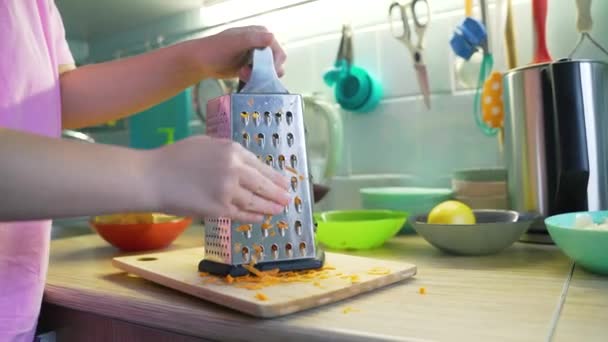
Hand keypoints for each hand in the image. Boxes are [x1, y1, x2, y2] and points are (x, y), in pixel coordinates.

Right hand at [147, 135, 290, 222]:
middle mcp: (235, 170)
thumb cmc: (174, 158)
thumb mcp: (205, 144)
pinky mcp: (219, 209)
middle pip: (264, 185)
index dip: (275, 176)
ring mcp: (228, 191)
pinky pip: (242, 215)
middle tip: (288, 199)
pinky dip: (254, 218)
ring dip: (270, 208)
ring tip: (279, 210)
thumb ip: (227, 152)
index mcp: (232, 150)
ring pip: (256, 202)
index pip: (261, 165)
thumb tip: (245, 164)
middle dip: (278, 194)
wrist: (153, 177)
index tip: (284, 182)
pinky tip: (261, 218)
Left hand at [190, 26, 286, 79]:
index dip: (274, 63)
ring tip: (243, 74)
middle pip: (275, 63)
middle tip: (249, 73)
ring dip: (259, 76)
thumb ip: (253, 39)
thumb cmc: (216, 49)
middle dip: (265, 71)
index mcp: (260, 34)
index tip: (265, 72)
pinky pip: (260, 76)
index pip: (278, 51)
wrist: (201, 61)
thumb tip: (271, 37)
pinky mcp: (251, 67)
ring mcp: (256, 57)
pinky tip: (242, 76)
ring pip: (268, 71)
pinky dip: (254, 79)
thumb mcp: (235, 42)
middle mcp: (261, 44)